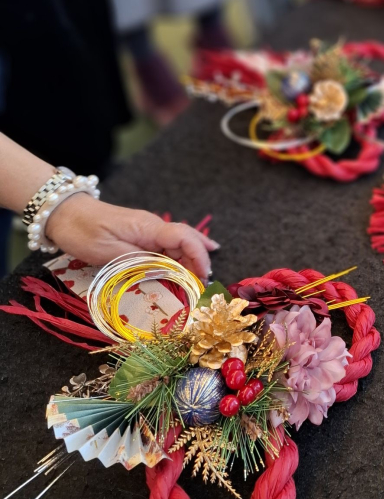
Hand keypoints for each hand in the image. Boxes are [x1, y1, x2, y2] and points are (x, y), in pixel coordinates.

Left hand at [45, 194, 219, 280]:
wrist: (64, 213)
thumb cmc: (83, 231)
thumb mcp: (108, 252)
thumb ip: (138, 262)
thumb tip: (165, 273)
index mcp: (148, 228)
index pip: (184, 238)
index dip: (199, 256)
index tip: (204, 276)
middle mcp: (153, 227)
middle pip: (186, 241)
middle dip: (198, 262)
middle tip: (203, 285)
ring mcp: (147, 230)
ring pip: (178, 245)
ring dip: (189, 262)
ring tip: (199, 280)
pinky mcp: (139, 236)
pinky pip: (165, 247)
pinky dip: (178, 257)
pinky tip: (189, 263)